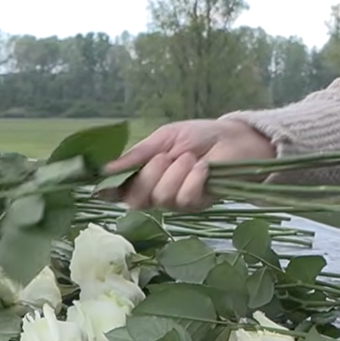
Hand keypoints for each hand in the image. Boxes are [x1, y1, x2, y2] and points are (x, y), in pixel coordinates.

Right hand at [101, 118, 274, 210]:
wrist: (234, 139)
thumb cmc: (199, 136)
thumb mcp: (165, 137)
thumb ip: (138, 154)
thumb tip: (105, 168)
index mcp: (143, 174)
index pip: (118, 191)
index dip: (110, 190)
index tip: (105, 185)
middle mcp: (156, 192)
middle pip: (135, 199)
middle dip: (149, 175)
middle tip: (166, 157)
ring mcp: (176, 201)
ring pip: (161, 198)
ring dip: (176, 174)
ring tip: (191, 158)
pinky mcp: (198, 205)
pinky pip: (185, 199)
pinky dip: (194, 179)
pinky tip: (203, 167)